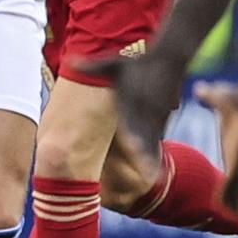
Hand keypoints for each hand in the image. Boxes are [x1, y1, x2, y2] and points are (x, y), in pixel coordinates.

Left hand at [82, 46, 188, 186]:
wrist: (167, 60)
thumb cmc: (137, 64)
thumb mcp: (113, 64)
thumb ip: (92, 66)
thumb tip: (70, 61)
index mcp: (134, 99)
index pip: (131, 119)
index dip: (132, 134)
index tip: (131, 147)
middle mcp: (146, 110)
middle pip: (144, 135)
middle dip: (144, 153)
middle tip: (145, 172)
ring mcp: (157, 116)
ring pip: (152, 140)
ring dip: (151, 158)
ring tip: (152, 177)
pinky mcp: (162, 119)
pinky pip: (158, 138)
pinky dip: (155, 153)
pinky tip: (155, 171)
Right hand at [193, 80, 237, 211]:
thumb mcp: (217, 99)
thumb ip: (207, 97)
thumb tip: (199, 88)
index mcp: (233, 148)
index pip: (231, 169)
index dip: (229, 181)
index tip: (226, 192)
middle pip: (236, 182)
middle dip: (234, 197)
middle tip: (232, 214)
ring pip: (235, 188)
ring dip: (232, 202)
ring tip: (232, 218)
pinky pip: (232, 185)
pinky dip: (230, 198)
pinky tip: (231, 213)